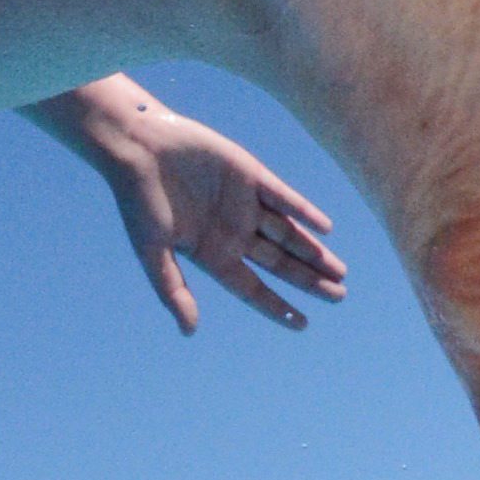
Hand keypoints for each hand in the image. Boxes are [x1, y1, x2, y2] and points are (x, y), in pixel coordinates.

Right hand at [92, 105, 345, 333]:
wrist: (138, 147)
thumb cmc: (138, 202)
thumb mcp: (153, 252)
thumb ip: (173, 290)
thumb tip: (190, 332)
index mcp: (211, 254)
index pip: (253, 288)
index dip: (278, 306)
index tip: (303, 324)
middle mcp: (232, 233)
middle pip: (279, 263)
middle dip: (309, 280)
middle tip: (340, 295)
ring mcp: (244, 204)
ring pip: (288, 234)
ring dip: (314, 252)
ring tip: (341, 271)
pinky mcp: (250, 175)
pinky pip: (284, 197)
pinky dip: (304, 212)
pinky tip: (325, 228)